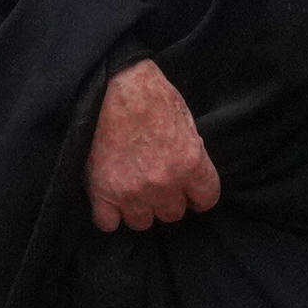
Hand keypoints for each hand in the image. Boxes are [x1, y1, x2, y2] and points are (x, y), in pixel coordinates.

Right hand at [84, 58, 220, 233]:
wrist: (111, 84)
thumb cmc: (150, 95)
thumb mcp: (186, 122)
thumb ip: (191, 155)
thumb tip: (190, 175)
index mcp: (190, 164)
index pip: (206, 200)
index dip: (196, 195)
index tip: (188, 191)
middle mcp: (164, 183)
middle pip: (172, 214)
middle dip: (165, 199)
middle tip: (155, 182)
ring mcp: (132, 191)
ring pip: (142, 223)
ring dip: (138, 208)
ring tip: (131, 190)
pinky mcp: (102, 192)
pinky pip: (107, 223)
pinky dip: (108, 214)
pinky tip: (109, 200)